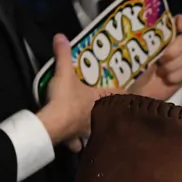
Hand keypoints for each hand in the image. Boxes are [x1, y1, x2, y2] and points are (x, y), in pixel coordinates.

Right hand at [38, 34, 119, 152]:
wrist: (51, 125)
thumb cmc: (65, 99)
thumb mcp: (63, 73)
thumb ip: (63, 54)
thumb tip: (60, 36)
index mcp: (99, 101)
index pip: (118, 97)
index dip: (125, 95)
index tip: (130, 94)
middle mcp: (97, 117)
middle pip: (110, 115)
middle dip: (111, 113)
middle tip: (112, 110)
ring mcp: (86, 131)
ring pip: (97, 131)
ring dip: (97, 129)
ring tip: (97, 128)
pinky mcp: (73, 140)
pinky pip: (78, 144)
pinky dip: (77, 144)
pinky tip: (76, 145)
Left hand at [130, 14, 181, 100]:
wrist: (124, 95)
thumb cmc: (122, 69)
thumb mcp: (131, 48)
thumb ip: (147, 35)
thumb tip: (163, 25)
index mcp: (154, 37)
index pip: (173, 23)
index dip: (180, 22)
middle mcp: (165, 48)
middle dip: (177, 46)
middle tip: (164, 56)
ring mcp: (172, 64)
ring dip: (174, 63)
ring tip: (160, 72)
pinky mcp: (177, 79)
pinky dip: (176, 76)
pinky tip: (165, 80)